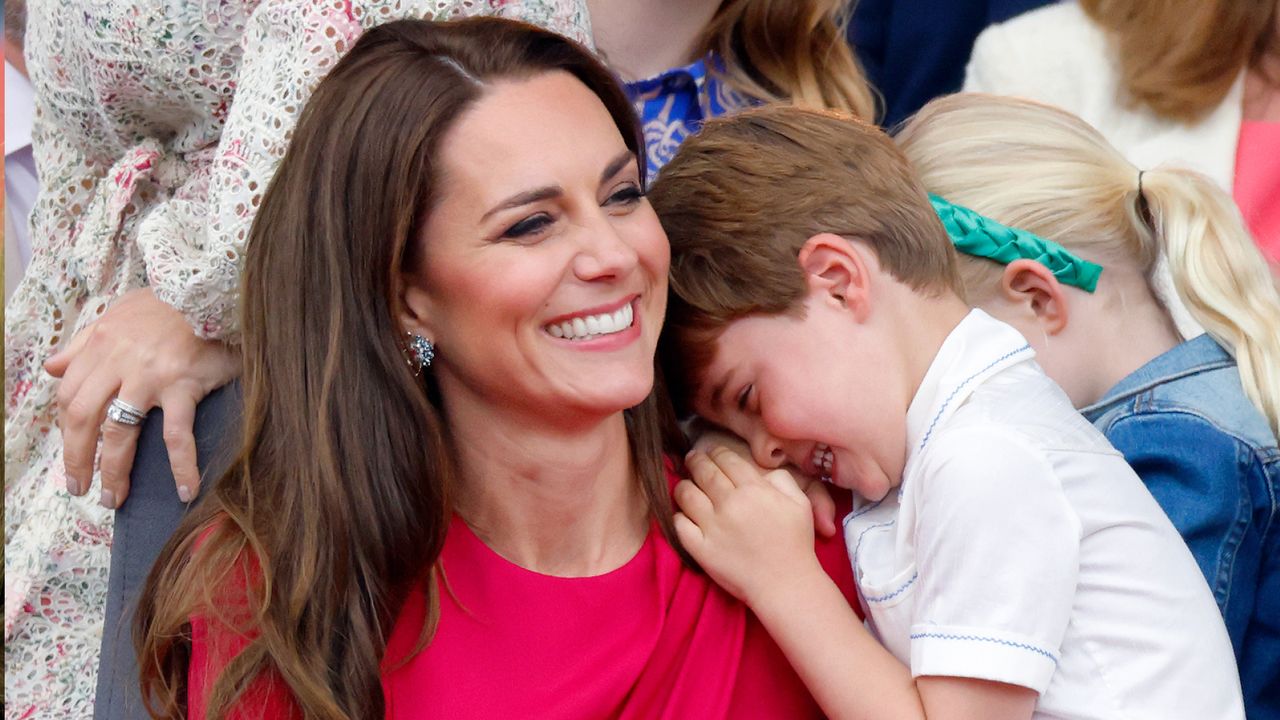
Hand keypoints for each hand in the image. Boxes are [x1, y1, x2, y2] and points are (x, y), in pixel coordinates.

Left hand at [44, 287, 239, 508]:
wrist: (213, 290)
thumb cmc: (169, 305)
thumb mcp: (118, 315)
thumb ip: (84, 343)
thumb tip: (52, 367)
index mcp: (100, 345)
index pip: (70, 396)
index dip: (67, 432)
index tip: (74, 457)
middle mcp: (118, 362)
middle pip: (84, 419)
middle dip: (78, 459)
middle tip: (81, 488)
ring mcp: (149, 376)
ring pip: (120, 432)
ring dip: (114, 471)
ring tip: (114, 498)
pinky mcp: (182, 386)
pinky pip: (176, 435)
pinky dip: (181, 466)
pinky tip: (186, 489)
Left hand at [689, 429, 838, 537]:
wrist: (785, 585)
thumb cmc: (795, 544)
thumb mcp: (800, 503)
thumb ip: (781, 479)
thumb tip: (761, 470)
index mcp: (754, 489)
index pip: (726, 459)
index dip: (716, 452)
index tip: (711, 453)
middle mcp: (730, 504)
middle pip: (703, 471)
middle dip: (695, 461)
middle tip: (692, 459)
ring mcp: (712, 527)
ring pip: (685, 494)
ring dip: (683, 485)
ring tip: (685, 485)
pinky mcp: (700, 549)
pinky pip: (678, 524)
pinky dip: (678, 515)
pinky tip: (683, 513)